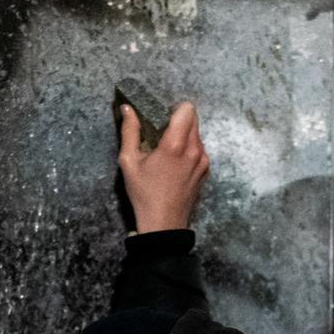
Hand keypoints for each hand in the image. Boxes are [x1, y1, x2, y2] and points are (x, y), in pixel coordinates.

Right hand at [119, 101, 209, 232]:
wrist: (164, 224)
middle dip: (178, 120)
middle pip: (193, 119)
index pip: (187, 109)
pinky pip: (200, 150)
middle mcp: (194, 150)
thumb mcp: (129, 162)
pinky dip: (189, 150)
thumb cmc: (144, 195)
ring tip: (166, 151)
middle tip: (161, 133)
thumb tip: (127, 109)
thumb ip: (129, 131)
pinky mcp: (205, 171)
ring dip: (184, 136)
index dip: (174, 109)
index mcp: (176, 145)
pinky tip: (174, 164)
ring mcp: (203, 161)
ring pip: (197, 135)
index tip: (162, 118)